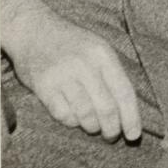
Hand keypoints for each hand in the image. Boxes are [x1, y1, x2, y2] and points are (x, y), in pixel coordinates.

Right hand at [0, 0, 142, 142]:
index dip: (131, 117)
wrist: (33, 31)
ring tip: (94, 128)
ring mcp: (62, 76)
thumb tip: (128, 109)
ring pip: (85, 114)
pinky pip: (63, 114)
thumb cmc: (72, 43)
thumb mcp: (98, 49)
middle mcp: (84, 65)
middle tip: (113, 136)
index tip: (134, 134)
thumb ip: (112, 74)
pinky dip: (72, 122)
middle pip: (106, 107)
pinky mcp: (43, 86)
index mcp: (103, 55)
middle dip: (112, 128)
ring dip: (92, 127)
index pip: (124, 92)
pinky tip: (75, 119)